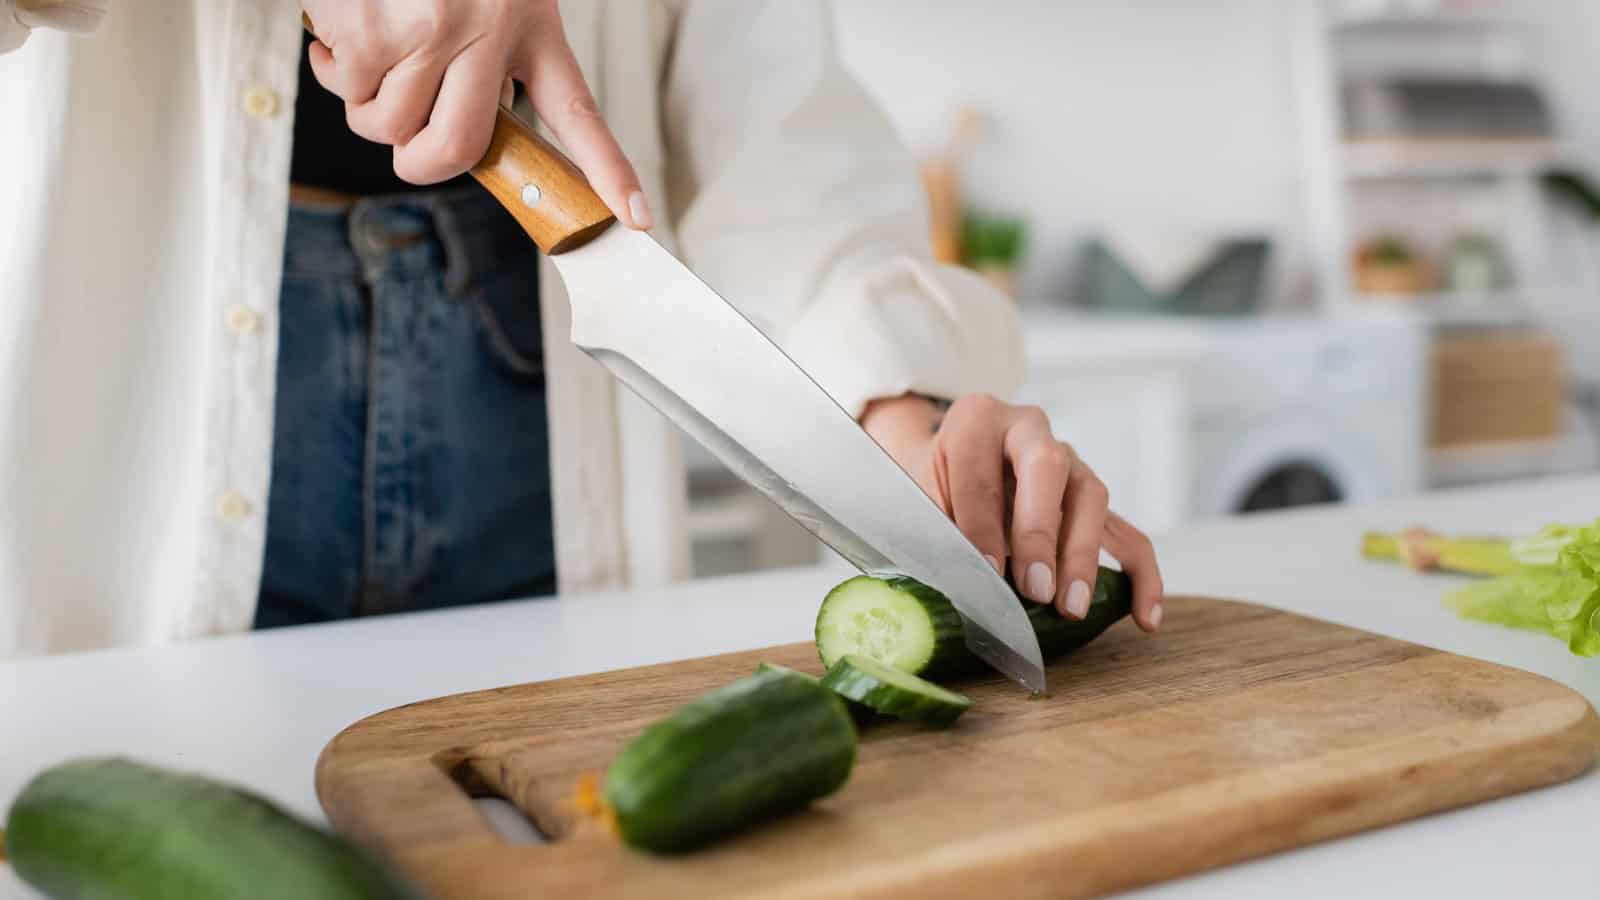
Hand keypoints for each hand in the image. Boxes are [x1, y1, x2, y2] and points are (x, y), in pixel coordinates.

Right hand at [300, 0, 650, 227]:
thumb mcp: (493, 5)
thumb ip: (492, 67)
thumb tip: (465, 141)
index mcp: (534, 29)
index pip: (578, 112)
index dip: (608, 170)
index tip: (636, 216)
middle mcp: (490, 32)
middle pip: (457, 149)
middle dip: (419, 165)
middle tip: (406, 148)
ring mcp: (430, 31)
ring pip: (388, 126)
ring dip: (366, 105)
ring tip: (372, 52)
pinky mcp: (373, 29)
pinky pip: (347, 91)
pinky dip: (333, 70)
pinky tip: (342, 30)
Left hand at [861, 393, 1163, 631]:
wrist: (944, 471)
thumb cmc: (930, 487)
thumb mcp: (915, 497)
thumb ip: (934, 531)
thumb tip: (958, 585)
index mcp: (977, 419)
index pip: (982, 469)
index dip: (982, 523)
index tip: (984, 571)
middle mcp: (1029, 431)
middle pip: (1048, 467)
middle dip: (1040, 532)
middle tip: (1035, 587)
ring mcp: (1069, 463)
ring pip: (1091, 497)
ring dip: (1082, 557)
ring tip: (1071, 608)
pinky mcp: (1091, 501)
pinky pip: (1128, 534)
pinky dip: (1140, 575)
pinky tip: (1144, 617)